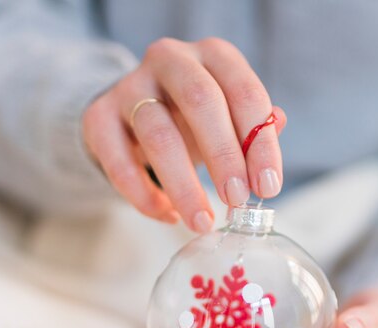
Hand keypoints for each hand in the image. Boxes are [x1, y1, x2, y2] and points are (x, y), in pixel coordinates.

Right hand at [82, 37, 285, 229]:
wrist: (132, 115)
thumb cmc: (192, 119)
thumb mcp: (228, 118)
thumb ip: (254, 126)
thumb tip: (278, 124)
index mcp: (213, 57)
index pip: (244, 93)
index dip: (259, 144)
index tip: (268, 188)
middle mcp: (171, 60)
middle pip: (201, 101)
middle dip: (224, 157)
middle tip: (236, 201)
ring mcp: (130, 87)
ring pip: (157, 134)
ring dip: (183, 185)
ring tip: (202, 221)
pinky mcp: (98, 119)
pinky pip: (119, 162)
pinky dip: (145, 196)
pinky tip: (168, 215)